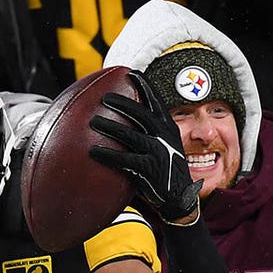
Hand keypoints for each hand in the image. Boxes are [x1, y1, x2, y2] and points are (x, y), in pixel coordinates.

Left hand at [89, 71, 201, 224]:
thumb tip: (125, 121)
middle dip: (123, 103)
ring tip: (93, 121)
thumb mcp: (163, 147)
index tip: (132, 73)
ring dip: (110, 126)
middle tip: (105, 97)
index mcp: (169, 128)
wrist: (179, 199)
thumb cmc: (164, 171)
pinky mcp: (149, 170)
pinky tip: (93, 152)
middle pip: (141, 113)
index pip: (157, 102)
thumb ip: (148, 134)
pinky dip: (108, 155)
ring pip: (131, 134)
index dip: (145, 86)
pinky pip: (124, 159)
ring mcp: (158, 153)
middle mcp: (165, 137)